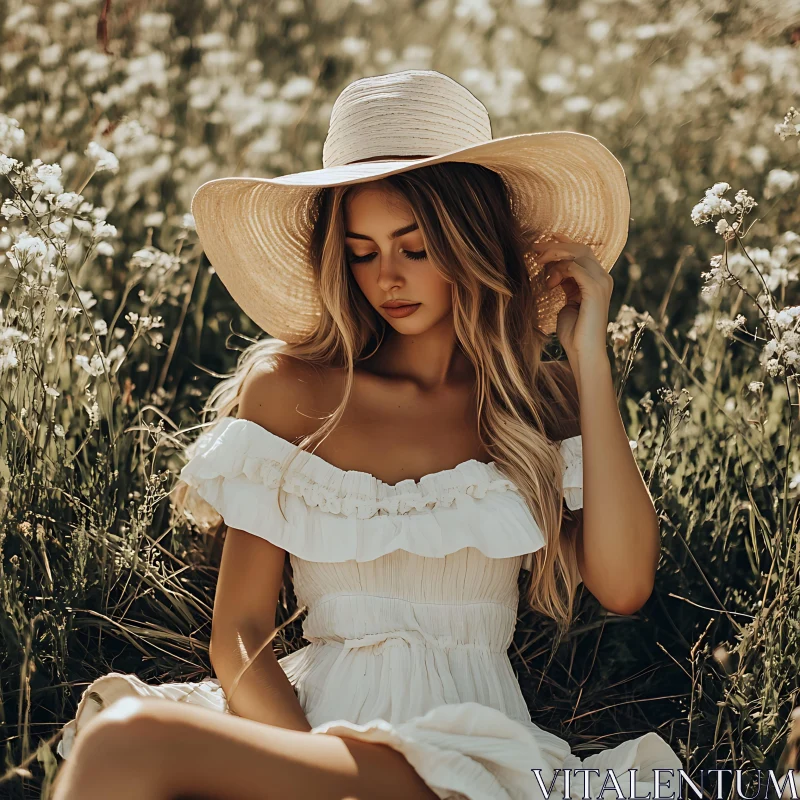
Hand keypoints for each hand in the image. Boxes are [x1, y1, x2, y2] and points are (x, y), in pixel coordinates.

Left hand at [533, 231, 613, 361]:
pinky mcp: (595, 289)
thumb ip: (565, 285)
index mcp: (597, 280)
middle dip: (555, 246)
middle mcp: (603, 277)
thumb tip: (554, 272)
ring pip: (577, 254)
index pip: (581, 252)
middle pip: (579, 248)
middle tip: (535, 249)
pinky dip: (559, 271)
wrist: (584, 352)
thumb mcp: (567, 303)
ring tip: (538, 263)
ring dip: (554, 256)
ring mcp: (602, 282)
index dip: (563, 242)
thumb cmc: (574, 332)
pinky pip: (575, 268)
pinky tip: (550, 283)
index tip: (543, 240)